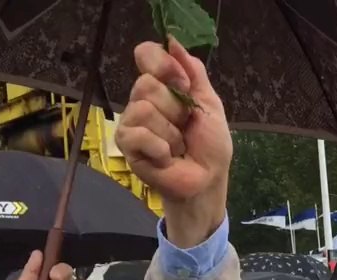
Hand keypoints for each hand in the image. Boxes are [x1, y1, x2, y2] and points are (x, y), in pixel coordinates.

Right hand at [116, 38, 230, 247]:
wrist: (208, 180)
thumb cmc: (210, 146)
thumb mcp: (209, 104)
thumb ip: (194, 72)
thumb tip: (174, 42)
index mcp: (163, 87)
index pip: (146, 55)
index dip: (162, 64)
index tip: (181, 81)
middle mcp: (142, 100)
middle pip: (147, 84)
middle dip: (176, 108)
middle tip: (185, 127)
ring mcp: (132, 123)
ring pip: (143, 109)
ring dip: (170, 132)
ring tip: (178, 146)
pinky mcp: (126, 146)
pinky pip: (137, 134)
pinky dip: (160, 147)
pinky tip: (167, 158)